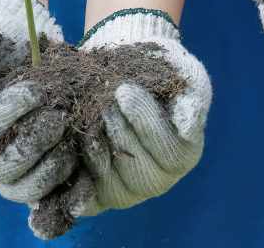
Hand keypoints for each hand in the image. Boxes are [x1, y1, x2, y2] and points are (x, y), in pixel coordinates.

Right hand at [0, 0, 72, 204]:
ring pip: (26, 188)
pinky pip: (52, 198)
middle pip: (2, 168)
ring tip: (71, 132)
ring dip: (53, 165)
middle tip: (59, 114)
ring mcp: (9, 174)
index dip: (3, 116)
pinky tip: (88, 176)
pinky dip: (70, 193)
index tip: (34, 91)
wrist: (25, 50)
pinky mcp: (38, 180)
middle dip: (34, 141)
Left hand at [67, 10, 210, 217]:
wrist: (118, 70)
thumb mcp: (182, 73)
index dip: (145, 122)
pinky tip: (72, 140)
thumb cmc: (156, 69)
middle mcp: (156, 180)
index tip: (124, 90)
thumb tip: (185, 127)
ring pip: (111, 184)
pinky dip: (77, 171)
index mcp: (182, 156)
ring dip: (96, 146)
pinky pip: (86, 193)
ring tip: (87, 114)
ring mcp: (126, 190)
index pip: (169, 152)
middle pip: (139, 172)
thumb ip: (190, 99)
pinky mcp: (95, 193)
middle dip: (118, 132)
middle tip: (102, 102)